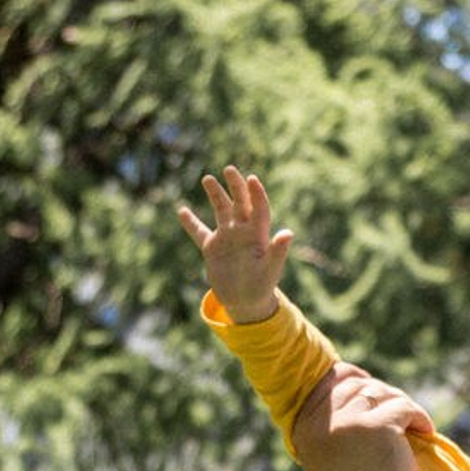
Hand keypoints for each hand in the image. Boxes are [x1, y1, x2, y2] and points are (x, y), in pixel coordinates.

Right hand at [179, 165, 291, 322]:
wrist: (246, 301)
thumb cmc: (262, 285)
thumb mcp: (271, 269)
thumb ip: (278, 250)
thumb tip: (288, 233)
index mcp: (259, 234)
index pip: (259, 208)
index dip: (256, 194)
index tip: (252, 179)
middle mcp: (243, 231)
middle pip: (240, 203)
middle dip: (235, 186)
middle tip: (229, 169)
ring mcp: (227, 238)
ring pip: (221, 210)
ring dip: (216, 195)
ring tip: (208, 179)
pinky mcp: (212, 248)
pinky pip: (199, 231)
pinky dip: (191, 222)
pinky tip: (181, 210)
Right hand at [291, 363, 429, 470]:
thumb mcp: (331, 458)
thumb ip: (336, 427)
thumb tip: (363, 390)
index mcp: (304, 427)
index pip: (330, 381)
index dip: (356, 378)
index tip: (377, 390)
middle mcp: (321, 420)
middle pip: (358, 385)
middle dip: (383, 394)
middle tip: (402, 414)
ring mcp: (349, 422)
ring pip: (383, 393)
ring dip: (402, 406)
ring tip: (413, 427)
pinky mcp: (378, 427)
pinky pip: (405, 407)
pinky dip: (419, 417)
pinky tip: (425, 431)